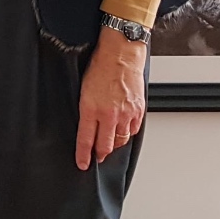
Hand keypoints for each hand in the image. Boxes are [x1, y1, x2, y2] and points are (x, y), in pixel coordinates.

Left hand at [74, 27, 146, 170]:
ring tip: (108, 144)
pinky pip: (132, 131)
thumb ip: (86, 109)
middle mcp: (109, 114)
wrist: (121, 54)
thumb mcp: (84, 88)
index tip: (82, 164)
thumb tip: (86, 124)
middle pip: (105, 146)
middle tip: (96, 158)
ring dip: (113, 144)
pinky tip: (122, 131)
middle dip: (99, 155)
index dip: (83, 155)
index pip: (85, 139)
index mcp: (90, 108)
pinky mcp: (137, 112)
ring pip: (120, 140)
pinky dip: (127, 133)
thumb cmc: (100, 66)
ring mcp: (125, 114)